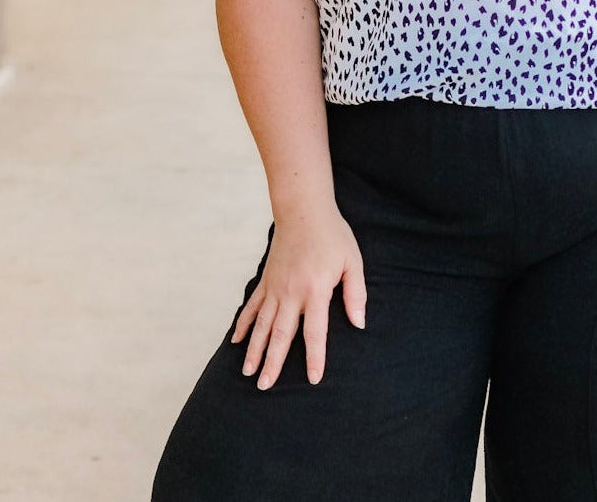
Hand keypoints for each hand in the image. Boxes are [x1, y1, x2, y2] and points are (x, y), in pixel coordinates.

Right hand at [231, 203, 365, 389]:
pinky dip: (243, 325)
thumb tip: (359, 323)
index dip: (315, 357)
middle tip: (264, 387)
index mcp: (316, 290)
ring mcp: (275, 287)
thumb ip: (356, 294)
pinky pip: (252, 307)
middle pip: (280, 334)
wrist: (303, 210)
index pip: (315, 331)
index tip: (313, 379)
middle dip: (272, 362)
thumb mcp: (352, 261)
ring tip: (248, 373)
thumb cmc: (332, 235)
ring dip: (254, 350)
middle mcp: (291, 292)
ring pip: (261, 325)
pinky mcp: (266, 280)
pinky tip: (236, 342)